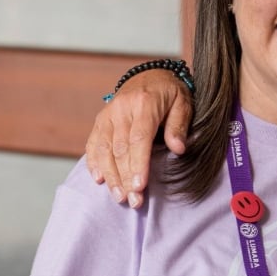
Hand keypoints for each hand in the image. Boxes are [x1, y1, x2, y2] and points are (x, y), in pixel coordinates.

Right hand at [85, 69, 192, 207]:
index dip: (139, 164)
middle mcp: (121, 109)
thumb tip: (178, 149)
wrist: (151, 74)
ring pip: (104, 149)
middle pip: (120, 149)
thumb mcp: (183, 103)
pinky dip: (94, 162)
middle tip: (133, 201)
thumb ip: (179, 125)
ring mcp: (108, 114)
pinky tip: (99, 179)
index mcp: (144, 104)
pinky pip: (93, 143)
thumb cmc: (171, 93)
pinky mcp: (100, 120)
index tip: (140, 186)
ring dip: (110, 176)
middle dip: (125, 177)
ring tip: (119, 196)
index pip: (139, 139)